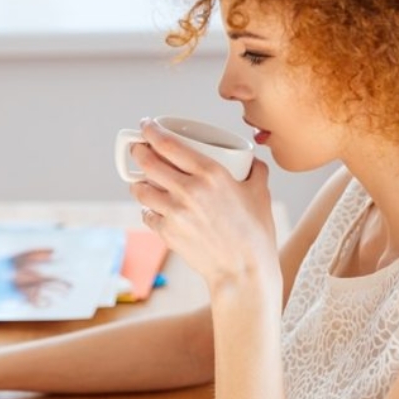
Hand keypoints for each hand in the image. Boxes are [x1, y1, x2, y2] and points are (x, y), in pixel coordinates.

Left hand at [128, 119, 279, 294]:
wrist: (243, 272)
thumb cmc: (255, 233)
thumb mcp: (261, 194)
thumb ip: (256, 171)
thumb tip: (251, 160)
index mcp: (211, 174)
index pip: (169, 144)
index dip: (151, 131)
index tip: (146, 125)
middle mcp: (188, 190)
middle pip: (148, 163)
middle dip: (138, 151)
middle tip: (138, 149)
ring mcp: (174, 213)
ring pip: (141, 189)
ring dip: (138, 182)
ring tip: (141, 181)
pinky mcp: (167, 233)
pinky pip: (147, 215)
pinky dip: (148, 210)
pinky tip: (153, 209)